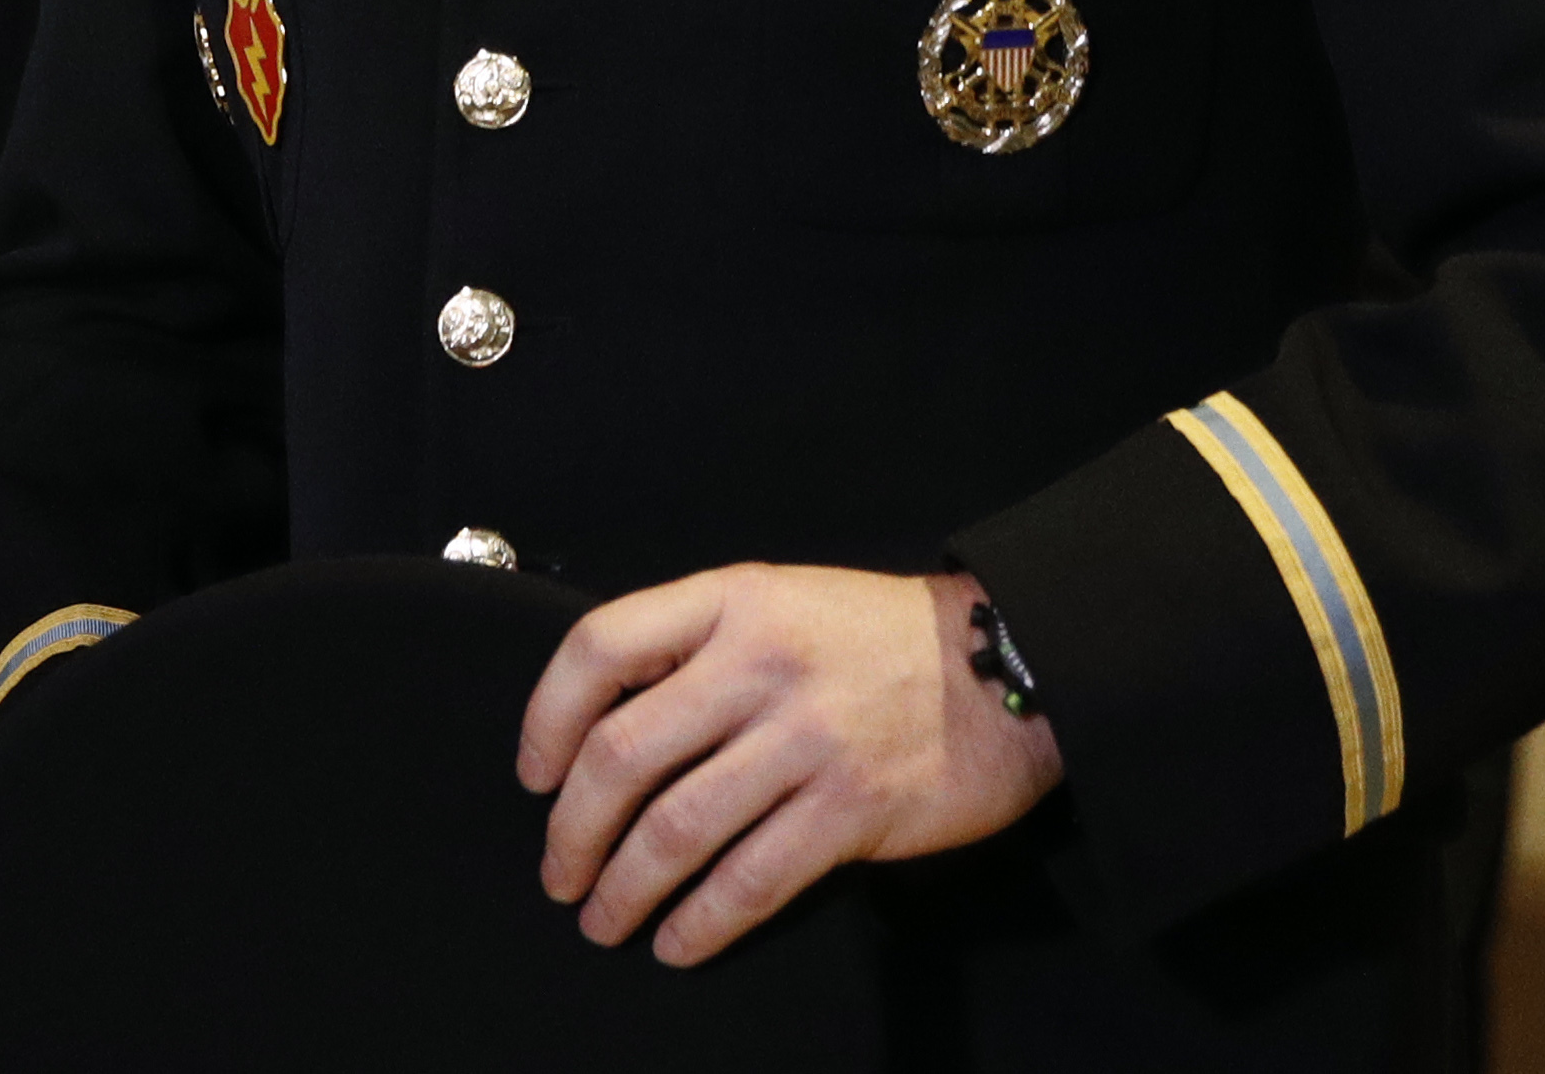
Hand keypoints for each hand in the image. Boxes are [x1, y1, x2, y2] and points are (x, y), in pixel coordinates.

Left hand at [519, 564, 1064, 965]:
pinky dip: (700, 923)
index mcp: (737, 601)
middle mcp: (762, 664)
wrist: (1009, 665)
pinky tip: (677, 942)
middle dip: (572, 831)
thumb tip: (606, 724)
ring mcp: (807, 738)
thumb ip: (703, 644)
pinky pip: (749, 881)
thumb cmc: (883, 638)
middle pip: (622, 755)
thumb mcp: (785, 601)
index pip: (601, 648)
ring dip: (622, 889)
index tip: (534, 774)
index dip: (547, 719)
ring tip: (603, 919)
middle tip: (559, 872)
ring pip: (674, 829)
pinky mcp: (850, 808)